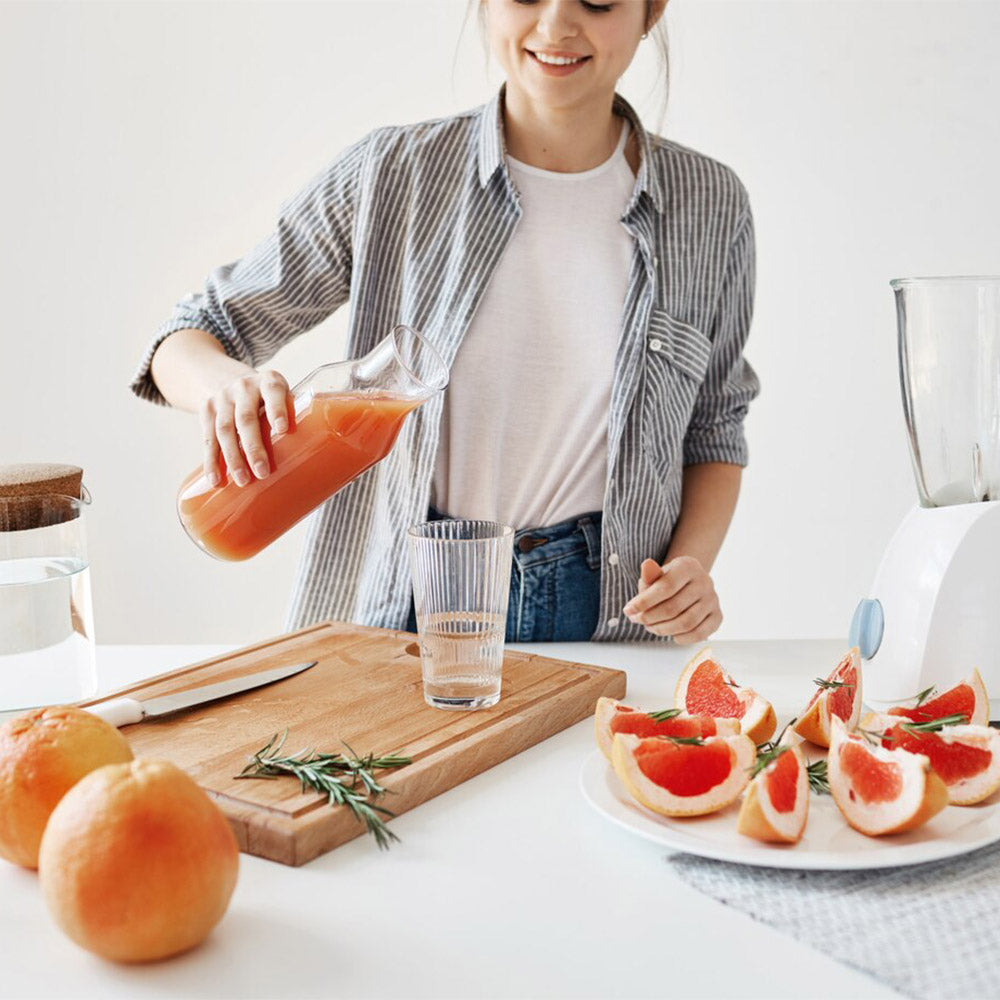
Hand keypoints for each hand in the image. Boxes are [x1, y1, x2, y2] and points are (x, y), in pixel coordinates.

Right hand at [199, 368, 292, 487]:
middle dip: (253, 447)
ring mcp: (223, 398)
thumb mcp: (283, 397)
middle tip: (263, 472)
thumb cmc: (268, 399)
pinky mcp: (207, 411)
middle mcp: (244, 387)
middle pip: (246, 419)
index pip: (273, 392)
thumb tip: (321, 455)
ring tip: (243, 481)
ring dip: (233, 458)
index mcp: (270, 382)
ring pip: (224, 430)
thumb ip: (297, 417)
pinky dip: (211, 461)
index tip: (283, 429)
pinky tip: (216, 480)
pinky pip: (208, 438)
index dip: (277, 410)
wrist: (226, 378)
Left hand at [622, 556, 721, 643]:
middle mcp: (705, 581)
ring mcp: (713, 599)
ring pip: (686, 623)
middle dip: (650, 618)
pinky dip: (682, 638)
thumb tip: (646, 566)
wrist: (689, 585)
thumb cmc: (668, 582)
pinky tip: (670, 634)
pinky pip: (699, 634)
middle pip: (674, 608)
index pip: (665, 587)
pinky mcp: (718, 616)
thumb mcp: (656, 575)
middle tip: (637, 620)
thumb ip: (650, 575)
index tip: (628, 611)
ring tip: (650, 627)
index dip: (644, 602)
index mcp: (688, 566)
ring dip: (663, 629)